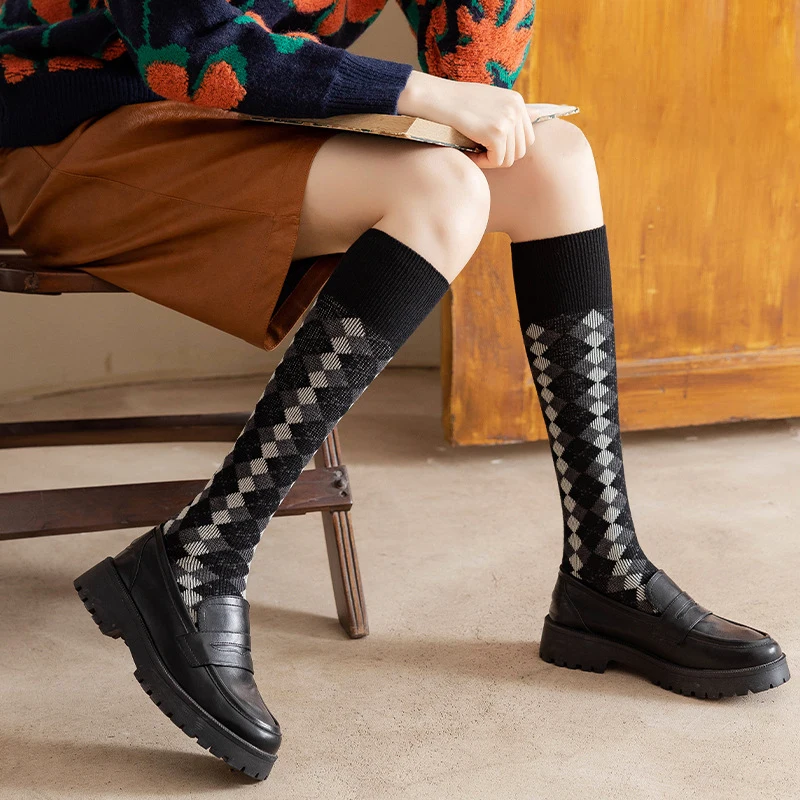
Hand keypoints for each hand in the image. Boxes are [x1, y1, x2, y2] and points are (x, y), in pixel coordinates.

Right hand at [397, 71, 535, 168]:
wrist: (435, 98)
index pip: (527, 139)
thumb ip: (507, 115)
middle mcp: (516, 108)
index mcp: (517, 101)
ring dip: (490, 160)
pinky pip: (497, 161)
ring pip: (509, 159)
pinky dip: (482, 163)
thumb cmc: (455, 104)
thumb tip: (534, 122)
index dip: (507, 148)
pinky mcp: (496, 132)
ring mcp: (508, 119)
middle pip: (520, 151)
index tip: (486, 145)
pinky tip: (469, 153)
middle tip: (479, 151)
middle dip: (500, 156)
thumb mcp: (488, 103)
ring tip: (473, 151)